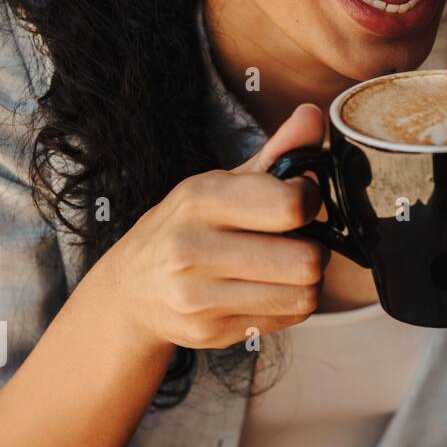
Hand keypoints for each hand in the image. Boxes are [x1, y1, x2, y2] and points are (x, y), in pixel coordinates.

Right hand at [95, 104, 332, 351]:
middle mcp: (192, 249)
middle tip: (295, 240)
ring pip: (304, 295)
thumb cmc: (191, 226)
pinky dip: (289, 304)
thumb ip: (277, 151)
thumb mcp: (224, 182)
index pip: (291, 205)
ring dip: (306, 280)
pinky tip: (265, 289)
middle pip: (307, 260)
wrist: (133, 289)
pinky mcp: (210, 332)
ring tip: (283, 265)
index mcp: (200, 199)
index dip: (310, 200)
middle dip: (314, 249)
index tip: (298, 199)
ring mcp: (198, 297)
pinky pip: (288, 319)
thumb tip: (314, 114)